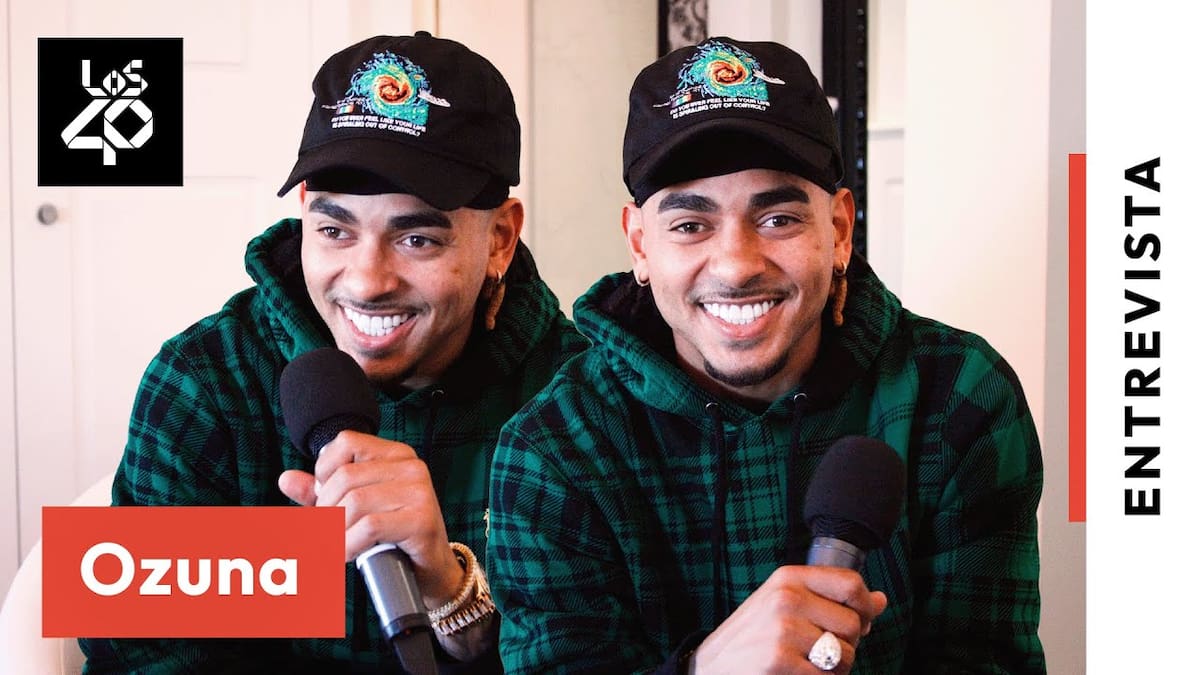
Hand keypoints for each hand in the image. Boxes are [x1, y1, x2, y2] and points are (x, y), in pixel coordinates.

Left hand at [278, 430, 464, 608]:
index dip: (324, 470)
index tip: (325, 499)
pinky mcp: (422, 519)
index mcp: (395, 454)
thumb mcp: (353, 509)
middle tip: (324, 534)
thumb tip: (286, 479)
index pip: (347, 442)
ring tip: (335, 547)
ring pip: (355, 502)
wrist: (429, 570)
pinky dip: (349, 544)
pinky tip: (348, 554)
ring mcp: (419, 491)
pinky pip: (370, 527)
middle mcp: (411, 466)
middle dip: (325, 510)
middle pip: (345, 477)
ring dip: (335, 531)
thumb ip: (321, 493)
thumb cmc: (391, 535)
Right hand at [689, 565, 886, 673]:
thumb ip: (830, 600)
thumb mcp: (785, 605)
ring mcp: (782, 629)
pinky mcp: (779, 660)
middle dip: (848, 645)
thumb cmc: (754, 637)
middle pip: (853, 623)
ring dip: (836, 669)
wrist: (710, 666)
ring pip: (845, 655)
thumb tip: (880, 600)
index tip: (861, 622)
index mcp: (788, 578)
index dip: (865, 607)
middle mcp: (786, 597)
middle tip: (822, 652)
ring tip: (808, 666)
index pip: (850, 583)